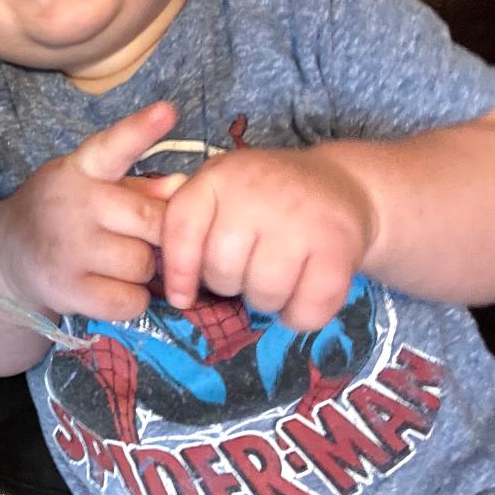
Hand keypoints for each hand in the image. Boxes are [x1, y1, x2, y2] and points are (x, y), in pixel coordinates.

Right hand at [0, 101, 178, 320]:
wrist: (9, 253)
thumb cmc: (64, 213)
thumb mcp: (91, 186)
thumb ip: (136, 187)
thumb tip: (180, 187)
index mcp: (80, 170)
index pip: (113, 147)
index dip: (141, 130)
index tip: (168, 111)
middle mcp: (71, 204)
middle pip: (150, 221)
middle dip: (160, 234)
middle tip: (146, 237)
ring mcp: (66, 249)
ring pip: (143, 264)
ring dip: (143, 269)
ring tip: (117, 261)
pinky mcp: (66, 288)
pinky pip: (130, 300)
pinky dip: (132, 298)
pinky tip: (111, 286)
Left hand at [161, 146, 376, 330]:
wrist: (341, 184)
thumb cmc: (266, 194)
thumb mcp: (220, 187)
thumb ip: (186, 217)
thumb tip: (153, 255)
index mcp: (219, 178)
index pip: (182, 229)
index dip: (177, 270)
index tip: (181, 297)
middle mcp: (256, 193)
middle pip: (221, 271)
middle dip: (229, 284)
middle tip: (247, 269)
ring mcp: (300, 219)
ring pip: (263, 293)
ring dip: (266, 301)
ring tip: (275, 277)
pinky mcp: (338, 247)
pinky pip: (307, 309)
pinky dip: (300, 316)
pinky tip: (302, 295)